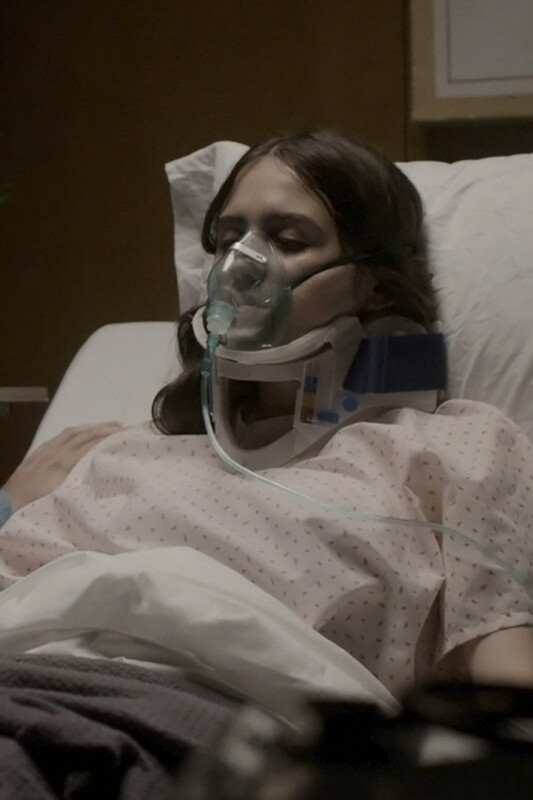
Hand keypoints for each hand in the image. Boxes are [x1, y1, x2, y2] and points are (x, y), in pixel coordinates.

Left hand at [2, 422, 123, 512]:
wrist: (8, 504)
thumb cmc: (36, 507)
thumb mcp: (61, 498)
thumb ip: (80, 484)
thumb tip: (102, 476)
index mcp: (62, 464)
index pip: (89, 445)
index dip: (106, 438)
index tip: (122, 435)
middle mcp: (54, 452)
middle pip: (82, 435)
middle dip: (102, 428)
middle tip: (120, 426)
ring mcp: (45, 450)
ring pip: (70, 432)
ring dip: (89, 427)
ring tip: (104, 426)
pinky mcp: (38, 452)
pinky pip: (58, 436)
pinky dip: (74, 432)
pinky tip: (79, 433)